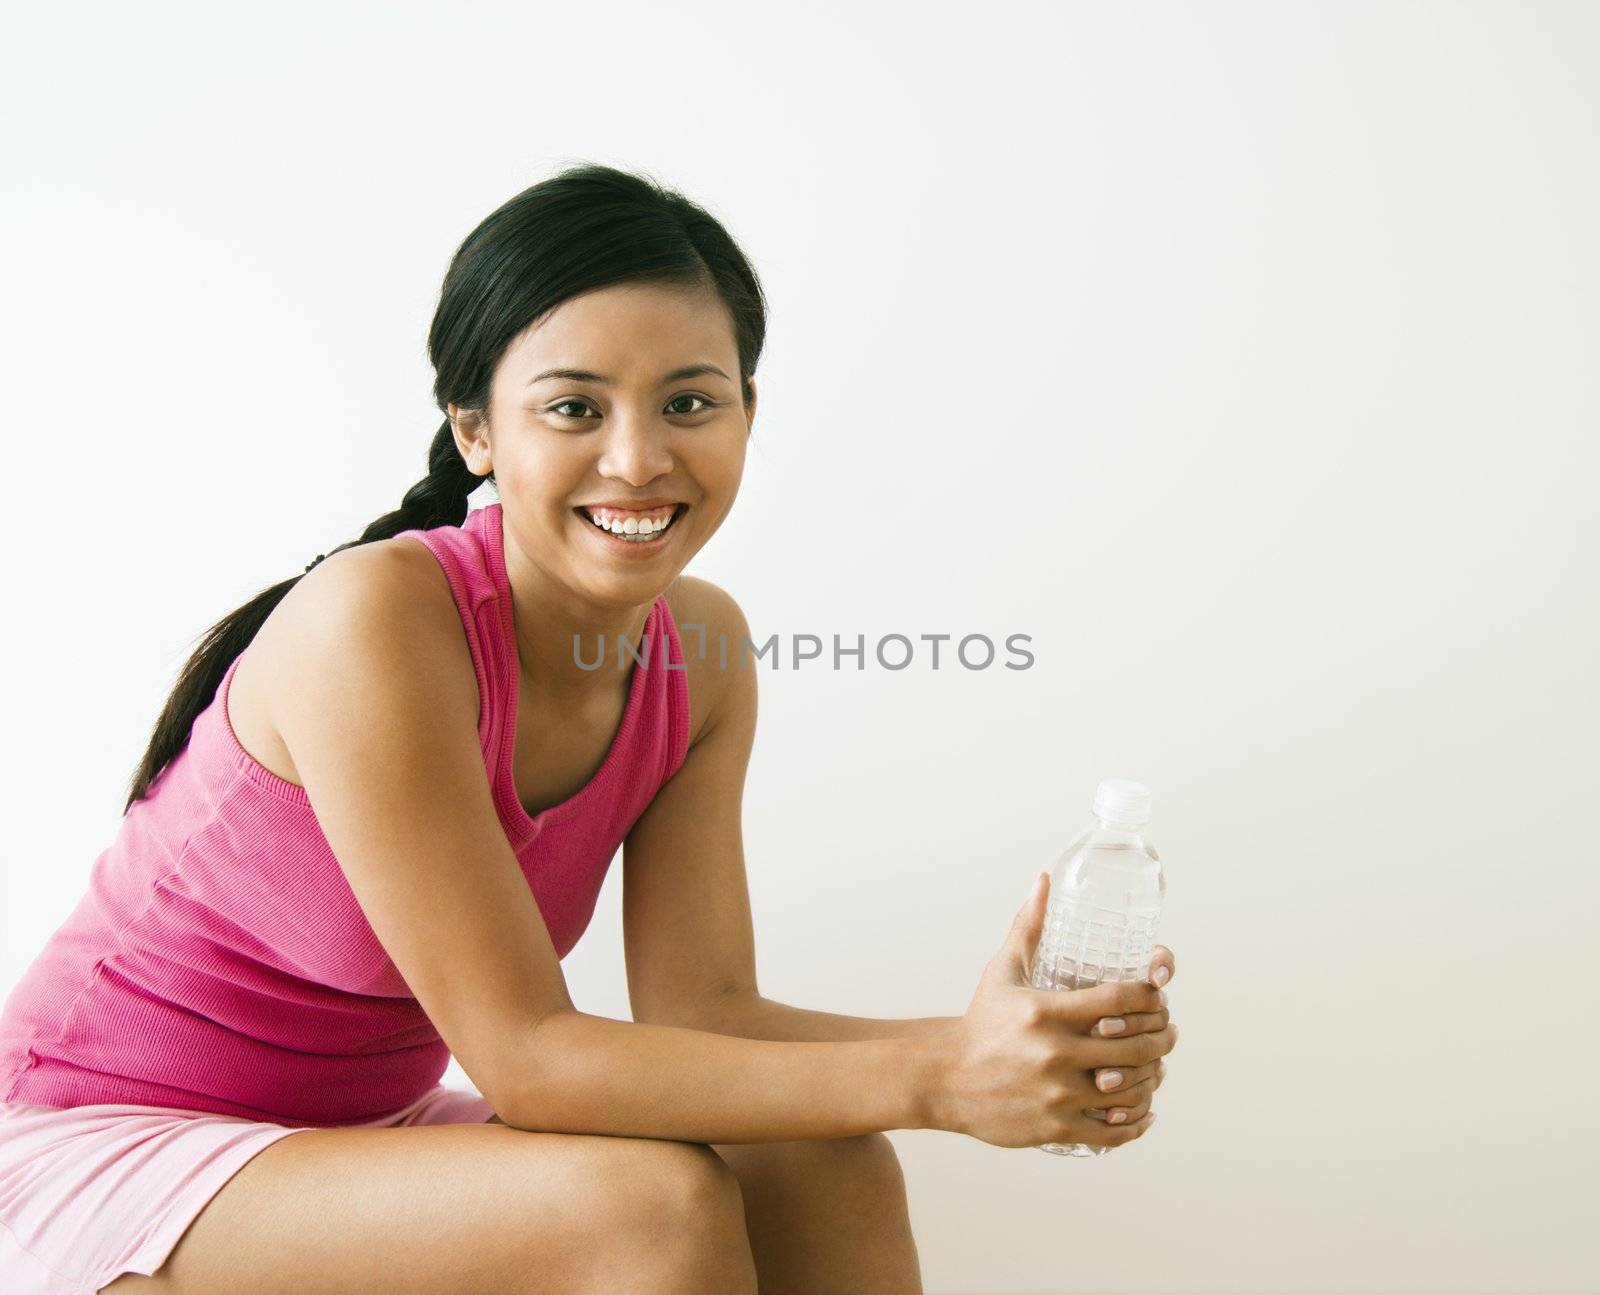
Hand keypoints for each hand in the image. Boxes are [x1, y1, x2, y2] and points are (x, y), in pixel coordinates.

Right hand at [936, 872, 1177, 1148]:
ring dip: (1153, 1078)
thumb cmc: (980, 1020)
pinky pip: (1111, 1131)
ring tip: (1158, 1067)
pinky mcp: (1053, 1127)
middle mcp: (1053, 1053)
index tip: (1158, 996)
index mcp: (1045, 1011)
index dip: (1151, 997)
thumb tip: (1043, 879)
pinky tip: (1143, 1111)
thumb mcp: (1003, 970)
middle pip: (1135, 1046)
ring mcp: (1055, 1093)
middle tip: (1168, 1032)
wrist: (943, 1077)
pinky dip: (1135, 1123)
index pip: (1120, 1000)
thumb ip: (1028, 926)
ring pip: (1129, 1089)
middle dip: (1162, 1038)